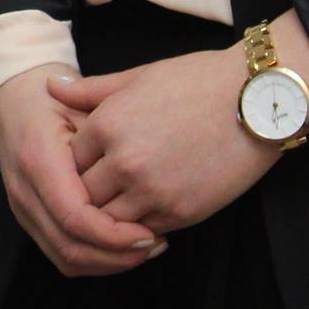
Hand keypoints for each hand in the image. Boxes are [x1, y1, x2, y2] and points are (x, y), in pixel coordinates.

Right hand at [0, 66, 164, 277]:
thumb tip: (140, 178)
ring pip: (66, 258)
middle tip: (156, 243)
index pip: (75, 217)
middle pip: (69, 247)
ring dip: (108, 262)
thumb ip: (105, 139)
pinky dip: (95, 259)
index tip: (149, 232)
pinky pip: (62, 253)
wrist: (13, 98)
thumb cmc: (53, 97)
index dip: (113, 234)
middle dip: (116, 256)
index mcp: (38, 160)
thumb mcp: (81, 104)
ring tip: (147, 247)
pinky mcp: (30, 218)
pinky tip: (124, 247)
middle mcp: (25, 191)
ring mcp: (23, 209)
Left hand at [52, 46, 273, 235]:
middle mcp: (124, 162)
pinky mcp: (180, 213)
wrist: (256, 100)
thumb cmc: (198, 81)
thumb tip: (51, 86)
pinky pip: (142, 232)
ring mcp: (152, 191)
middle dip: (87, 193)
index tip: (90, 158)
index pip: (68, 160)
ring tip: (124, 199)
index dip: (76, 161)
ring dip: (111, 215)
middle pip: (83, 195)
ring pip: (108, 222)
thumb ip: (92, 90)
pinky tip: (147, 209)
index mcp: (108, 124)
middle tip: (102, 185)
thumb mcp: (139, 77)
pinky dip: (139, 226)